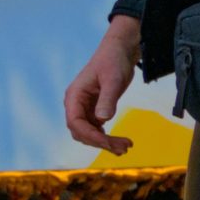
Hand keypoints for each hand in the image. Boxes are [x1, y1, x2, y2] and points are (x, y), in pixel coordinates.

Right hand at [63, 16, 142, 154]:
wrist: (119, 51)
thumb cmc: (113, 61)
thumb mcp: (113, 80)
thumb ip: (107, 99)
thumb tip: (102, 120)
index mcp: (74, 96)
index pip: (75, 122)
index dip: (90, 135)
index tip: (108, 142)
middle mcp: (76, 104)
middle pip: (81, 132)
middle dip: (100, 142)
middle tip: (124, 148)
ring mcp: (84, 108)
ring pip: (89, 133)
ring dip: (104, 142)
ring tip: (125, 147)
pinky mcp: (94, 109)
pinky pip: (96, 129)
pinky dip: (106, 137)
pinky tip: (118, 141)